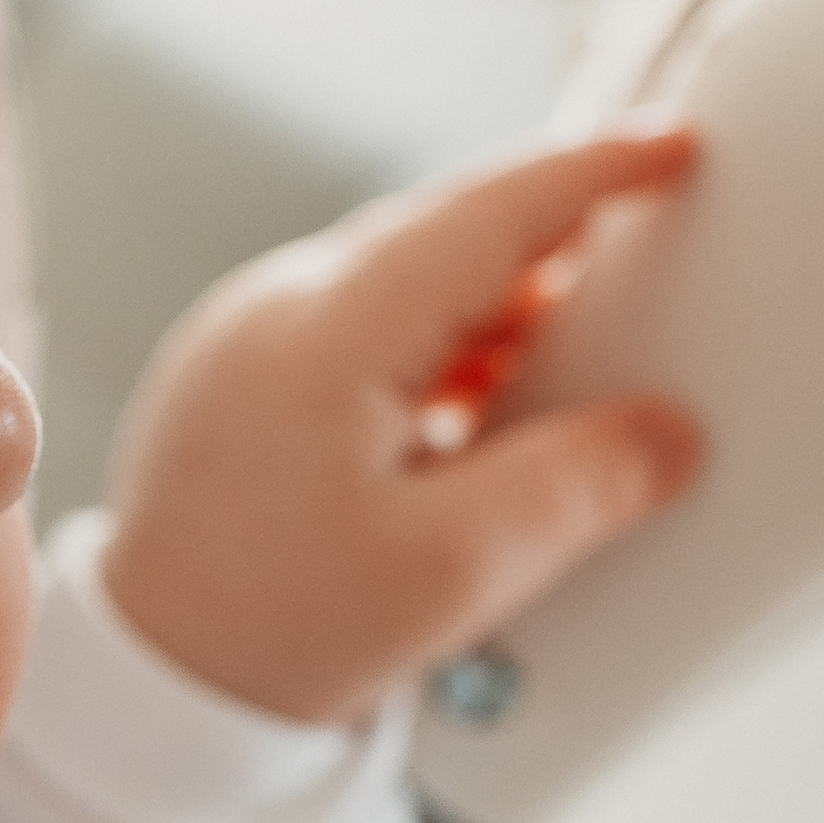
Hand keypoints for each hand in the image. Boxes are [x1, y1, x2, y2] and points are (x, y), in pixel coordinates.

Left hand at [100, 128, 703, 727]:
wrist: (149, 679)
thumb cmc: (276, 629)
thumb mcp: (450, 572)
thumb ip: (573, 490)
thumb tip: (667, 433)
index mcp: (323, 332)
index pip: (482, 213)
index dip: (590, 171)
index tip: (674, 143)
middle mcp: (273, 307)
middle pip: (442, 233)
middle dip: (552, 229)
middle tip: (652, 235)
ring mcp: (245, 334)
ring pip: (403, 276)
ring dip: (495, 295)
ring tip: (578, 341)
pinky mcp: (237, 373)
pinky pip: (362, 320)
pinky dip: (439, 338)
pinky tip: (485, 394)